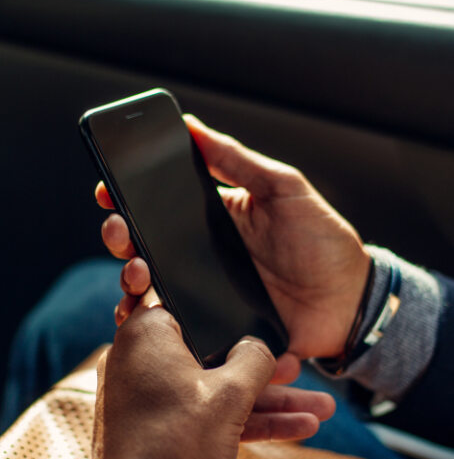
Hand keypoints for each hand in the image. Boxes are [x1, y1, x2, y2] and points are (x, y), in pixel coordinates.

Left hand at [93, 293, 334, 458]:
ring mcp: (144, 397)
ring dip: (264, 404)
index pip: (195, 314)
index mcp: (146, 335)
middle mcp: (137, 360)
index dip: (236, 327)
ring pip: (211, 391)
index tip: (268, 337)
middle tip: (302, 379)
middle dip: (266, 377)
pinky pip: (199, 414)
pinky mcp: (151, 427)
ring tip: (318, 413)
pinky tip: (292, 430)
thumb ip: (253, 360)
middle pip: (211, 359)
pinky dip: (238, 422)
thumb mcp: (230, 393)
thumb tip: (256, 346)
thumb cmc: (178, 437)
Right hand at [97, 115, 370, 378]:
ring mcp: (202, 296)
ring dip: (130, 282)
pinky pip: (172, 332)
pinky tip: (143, 318)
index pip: (156, 206)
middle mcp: (199, 257)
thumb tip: (191, 126)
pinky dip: (151, 328)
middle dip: (119, 238)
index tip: (108, 191)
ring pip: (148, 291)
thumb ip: (237, 160)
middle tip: (120, 233)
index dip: (126, 199)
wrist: (350, 303)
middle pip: (142, 248)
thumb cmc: (322, 241)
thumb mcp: (283, 188)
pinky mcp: (211, 331)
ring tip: (138, 275)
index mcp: (212, 219)